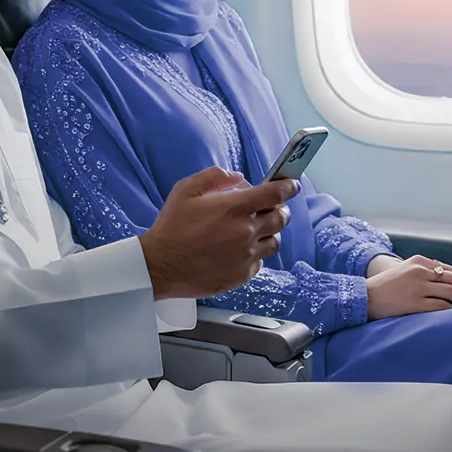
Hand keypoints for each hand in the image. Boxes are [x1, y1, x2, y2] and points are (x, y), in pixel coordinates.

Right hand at [141, 167, 299, 300]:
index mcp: (234, 208)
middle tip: (268, 208)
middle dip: (279, 209)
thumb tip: (238, 177)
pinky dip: (255, 254)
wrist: (160, 266)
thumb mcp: (186, 190)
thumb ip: (215, 177)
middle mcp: (246, 232)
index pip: (275, 193)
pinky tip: (238, 250)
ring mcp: (246, 256)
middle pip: (281, 217)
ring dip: (269, 233)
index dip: (288, 187)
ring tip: (251, 231)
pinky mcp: (242, 274)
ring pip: (275, 241)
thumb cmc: (171, 228)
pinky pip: (260, 261)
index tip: (291, 185)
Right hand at [366, 254, 451, 319]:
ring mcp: (418, 287)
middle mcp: (419, 271)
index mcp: (417, 261)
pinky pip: (442, 305)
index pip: (449, 269)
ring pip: (451, 292)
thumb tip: (445, 283)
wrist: (364, 297)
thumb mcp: (403, 271)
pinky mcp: (415, 302)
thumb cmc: (383, 287)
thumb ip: (422, 273)